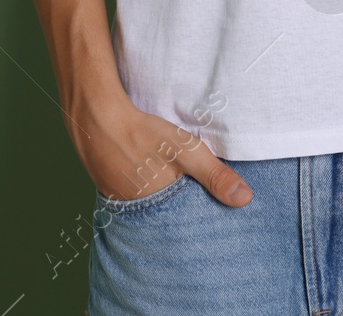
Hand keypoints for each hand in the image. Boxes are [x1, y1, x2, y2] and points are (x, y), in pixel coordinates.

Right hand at [67, 92, 252, 207]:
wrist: (97, 119)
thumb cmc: (143, 135)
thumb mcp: (188, 152)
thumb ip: (216, 176)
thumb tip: (245, 200)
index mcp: (158, 210)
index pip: (186, 223)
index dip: (200, 214)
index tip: (214, 208)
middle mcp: (136, 212)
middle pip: (168, 214)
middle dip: (182, 207)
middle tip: (192, 189)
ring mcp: (119, 202)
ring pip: (150, 204)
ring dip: (163, 196)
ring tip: (172, 181)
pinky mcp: (109, 188)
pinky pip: (134, 195)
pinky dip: (145, 186)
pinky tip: (149, 171)